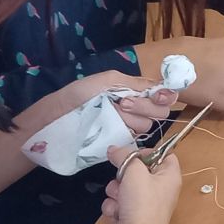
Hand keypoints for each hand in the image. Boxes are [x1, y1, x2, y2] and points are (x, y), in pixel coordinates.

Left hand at [36, 73, 176, 137]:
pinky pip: (134, 139)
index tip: (156, 96)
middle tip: (120, 103)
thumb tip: (167, 89)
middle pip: (160, 112)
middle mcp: (135, 109)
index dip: (164, 96)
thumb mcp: (109, 80)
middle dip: (143, 106)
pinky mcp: (120, 142)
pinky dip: (123, 130)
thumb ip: (138, 84)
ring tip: (109, 113)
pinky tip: (109, 126)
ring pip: (147, 126)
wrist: (57, 116)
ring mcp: (128, 127)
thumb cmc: (80, 94)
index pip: (164, 95)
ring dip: (129, 118)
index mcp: (134, 91)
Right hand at [100, 143, 180, 223]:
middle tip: (122, 179)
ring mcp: (147, 204)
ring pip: (125, 187)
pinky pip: (120, 203)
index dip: (148, 151)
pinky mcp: (134, 216)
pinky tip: (117, 213)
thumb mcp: (134, 171)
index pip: (165, 154)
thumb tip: (114, 149)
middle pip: (140, 171)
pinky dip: (115, 206)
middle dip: (124, 174)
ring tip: (119, 199)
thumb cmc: (142, 204)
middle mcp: (162, 190)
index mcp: (170, 176)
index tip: (132, 154)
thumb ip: (124, 155)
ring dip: (116, 191)